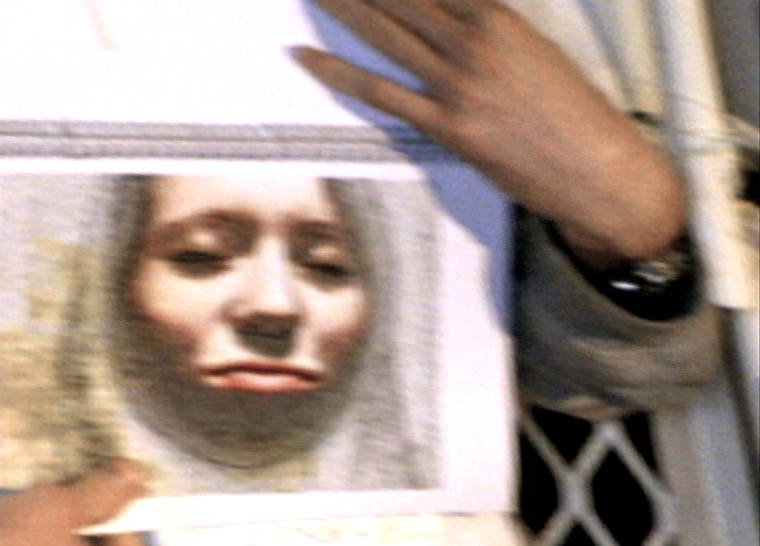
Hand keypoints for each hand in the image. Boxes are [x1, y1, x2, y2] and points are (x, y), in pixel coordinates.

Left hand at [295, 0, 685, 268]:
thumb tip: (452, 16)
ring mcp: (456, 84)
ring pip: (384, 32)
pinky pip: (379, 93)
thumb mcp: (535, 51)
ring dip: (341, 5)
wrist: (599, 168)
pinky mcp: (446, 125)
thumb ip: (489, 28)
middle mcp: (473, 43)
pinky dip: (337, 73)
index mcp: (499, 18)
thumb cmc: (574, 113)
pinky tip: (306, 55)